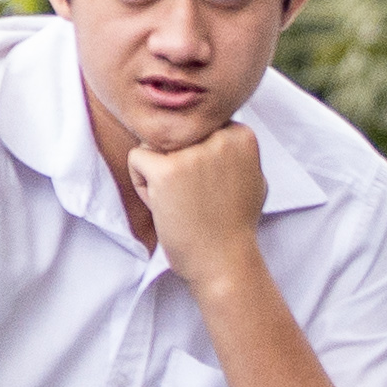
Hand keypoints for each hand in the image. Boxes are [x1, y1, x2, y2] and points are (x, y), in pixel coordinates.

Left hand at [124, 117, 272, 292]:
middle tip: (191, 194)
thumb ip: (234, 148)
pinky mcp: (166, 170)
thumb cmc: (233, 223)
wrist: (223, 261)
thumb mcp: (250, 175)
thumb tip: (222, 126)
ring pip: (154, 142)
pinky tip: (162, 204)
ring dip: (157, 169)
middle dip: (175, 159)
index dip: (197, 154)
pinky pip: (136, 157)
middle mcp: (220, 137)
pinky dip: (141, 183)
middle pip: (175, 131)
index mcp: (242, 134)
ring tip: (178, 199)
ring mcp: (192, 153)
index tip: (209, 184)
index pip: (198, 125)